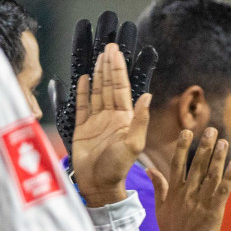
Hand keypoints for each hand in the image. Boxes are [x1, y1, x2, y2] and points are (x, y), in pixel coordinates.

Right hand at [69, 43, 150, 206]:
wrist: (98, 185)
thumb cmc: (117, 168)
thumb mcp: (133, 144)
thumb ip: (140, 120)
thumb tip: (148, 96)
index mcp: (124, 118)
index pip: (122, 87)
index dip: (119, 69)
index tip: (116, 51)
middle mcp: (111, 116)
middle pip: (110, 85)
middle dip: (109, 65)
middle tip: (109, 46)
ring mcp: (96, 121)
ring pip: (97, 92)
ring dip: (98, 74)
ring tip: (98, 56)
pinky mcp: (82, 128)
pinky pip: (82, 105)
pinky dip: (83, 91)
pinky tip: (84, 77)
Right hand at [150, 128, 230, 230]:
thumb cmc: (171, 230)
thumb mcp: (160, 208)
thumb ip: (158, 186)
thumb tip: (149, 168)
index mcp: (175, 191)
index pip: (177, 164)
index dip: (182, 146)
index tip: (187, 131)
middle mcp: (188, 193)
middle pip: (197, 165)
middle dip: (204, 146)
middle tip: (211, 130)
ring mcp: (201, 201)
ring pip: (211, 175)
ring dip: (218, 158)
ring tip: (224, 142)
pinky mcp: (214, 210)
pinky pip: (223, 191)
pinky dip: (229, 177)